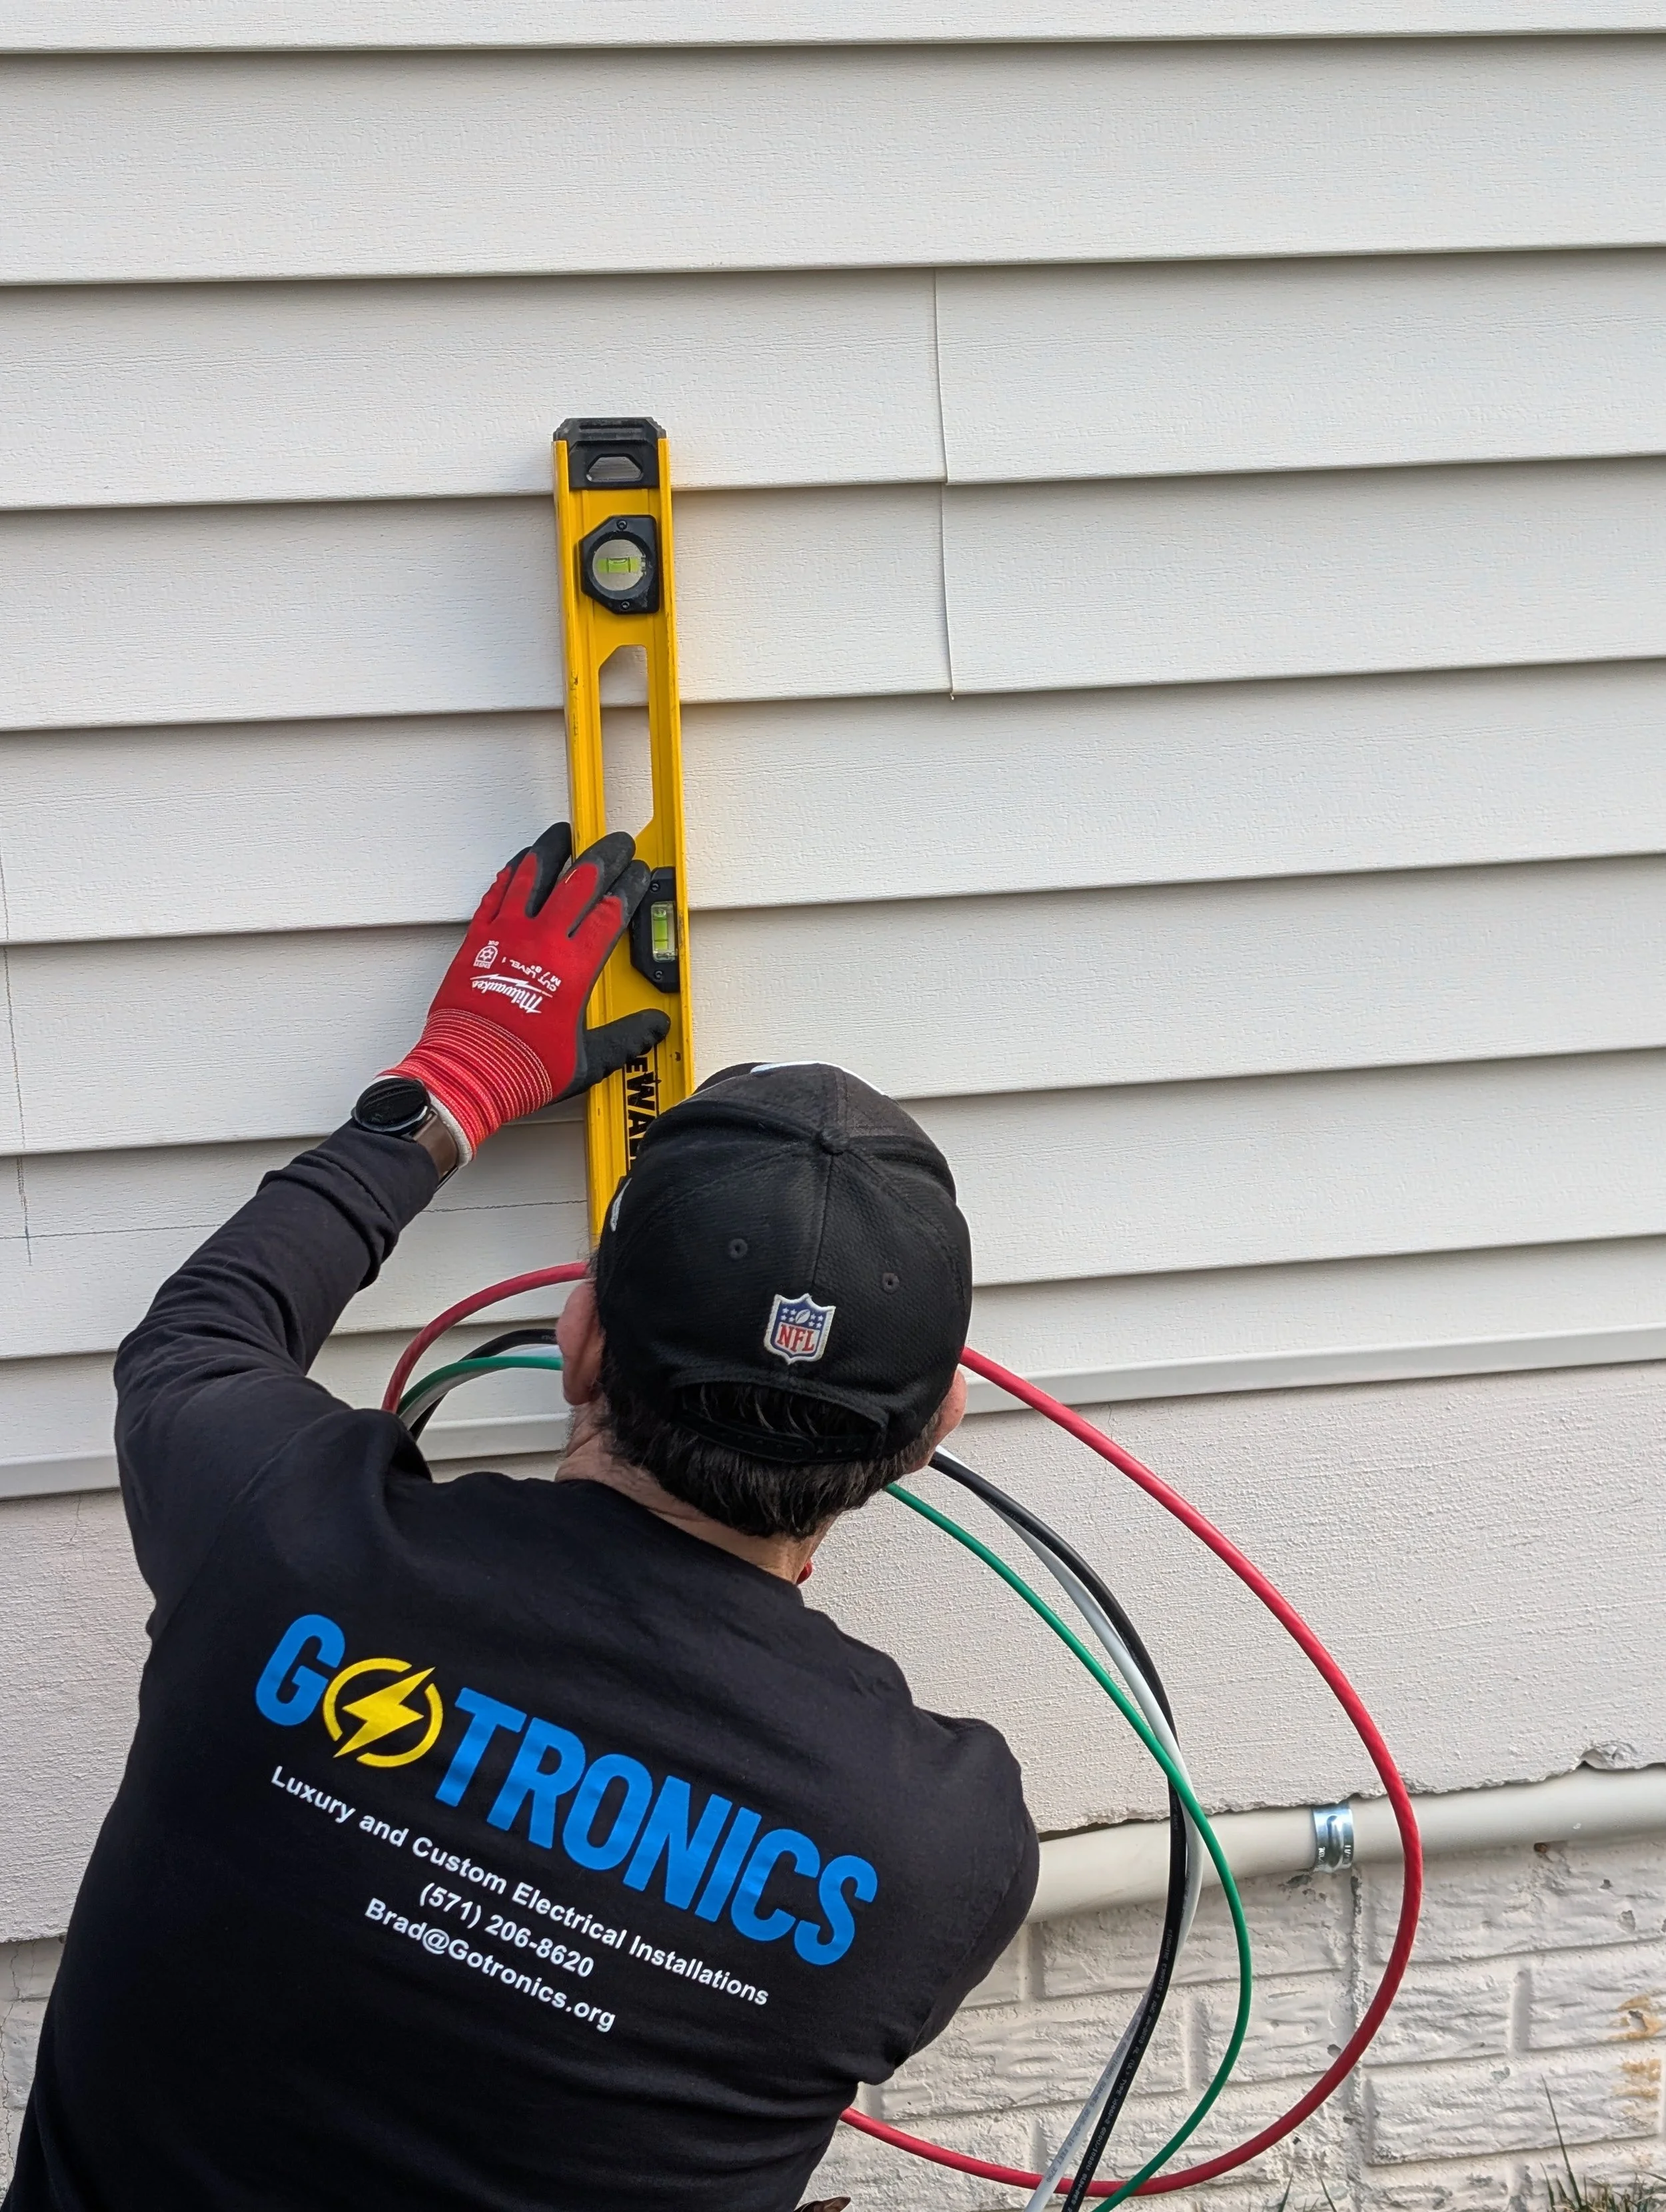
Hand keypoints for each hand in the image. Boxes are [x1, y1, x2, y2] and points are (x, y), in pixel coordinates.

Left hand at [386, 824, 668, 1160]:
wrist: (468, 1071)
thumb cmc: (520, 1067)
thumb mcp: (587, 1061)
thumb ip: (624, 1039)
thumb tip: (651, 1027)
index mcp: (574, 969)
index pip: (610, 912)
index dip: (629, 887)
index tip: (638, 874)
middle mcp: (541, 943)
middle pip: (578, 883)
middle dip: (602, 857)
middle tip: (615, 843)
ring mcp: (506, 936)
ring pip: (533, 877)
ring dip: (552, 850)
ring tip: (564, 834)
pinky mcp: (477, 940)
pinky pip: (496, 894)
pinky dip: (510, 873)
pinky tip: (518, 863)